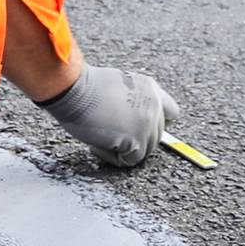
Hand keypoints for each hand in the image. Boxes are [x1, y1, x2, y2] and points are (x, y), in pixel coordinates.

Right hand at [34, 65, 178, 167]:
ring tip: (100, 134)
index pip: (171, 112)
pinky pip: (129, 160)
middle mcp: (154, 105)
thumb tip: (131, 118)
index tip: (140, 127)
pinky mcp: (137, 139)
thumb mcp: (116, 85)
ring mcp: (148, 123)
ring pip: (144, 151)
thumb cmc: (83, 87)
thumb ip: (133, 99)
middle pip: (156, 137)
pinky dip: (112, 156)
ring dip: (122, 148)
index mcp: (150, 89)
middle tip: (109, 131)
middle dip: (134, 139)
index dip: (157, 123)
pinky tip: (97, 143)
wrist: (73, 89)